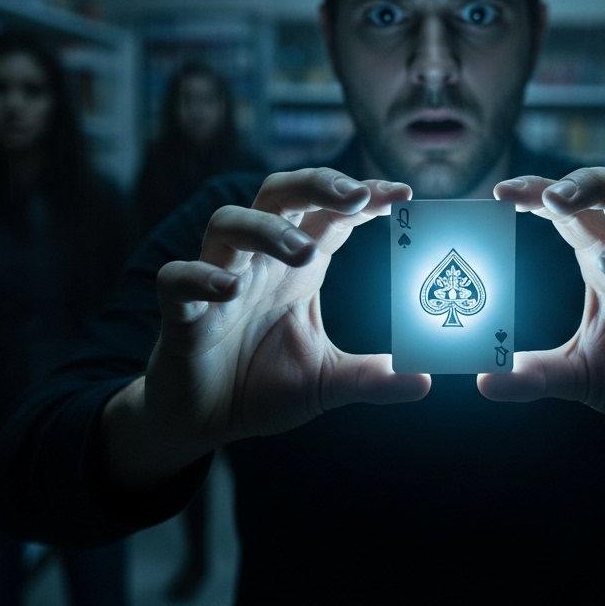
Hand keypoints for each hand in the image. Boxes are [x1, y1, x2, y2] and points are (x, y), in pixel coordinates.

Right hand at [104, 169, 429, 486]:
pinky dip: (202, 276)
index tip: (403, 193)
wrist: (202, 421)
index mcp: (297, 266)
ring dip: (267, 228)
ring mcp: (216, 278)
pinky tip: (229, 288)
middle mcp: (257, 261)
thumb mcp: (326, 383)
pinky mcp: (180, 313)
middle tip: (355, 195)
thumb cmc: (261, 386)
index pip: (331, 213)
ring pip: (228, 223)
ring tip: (304, 252)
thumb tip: (425, 381)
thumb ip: (371, 377)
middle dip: (316, 184)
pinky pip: (179, 279)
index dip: (363, 196)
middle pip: (279, 193)